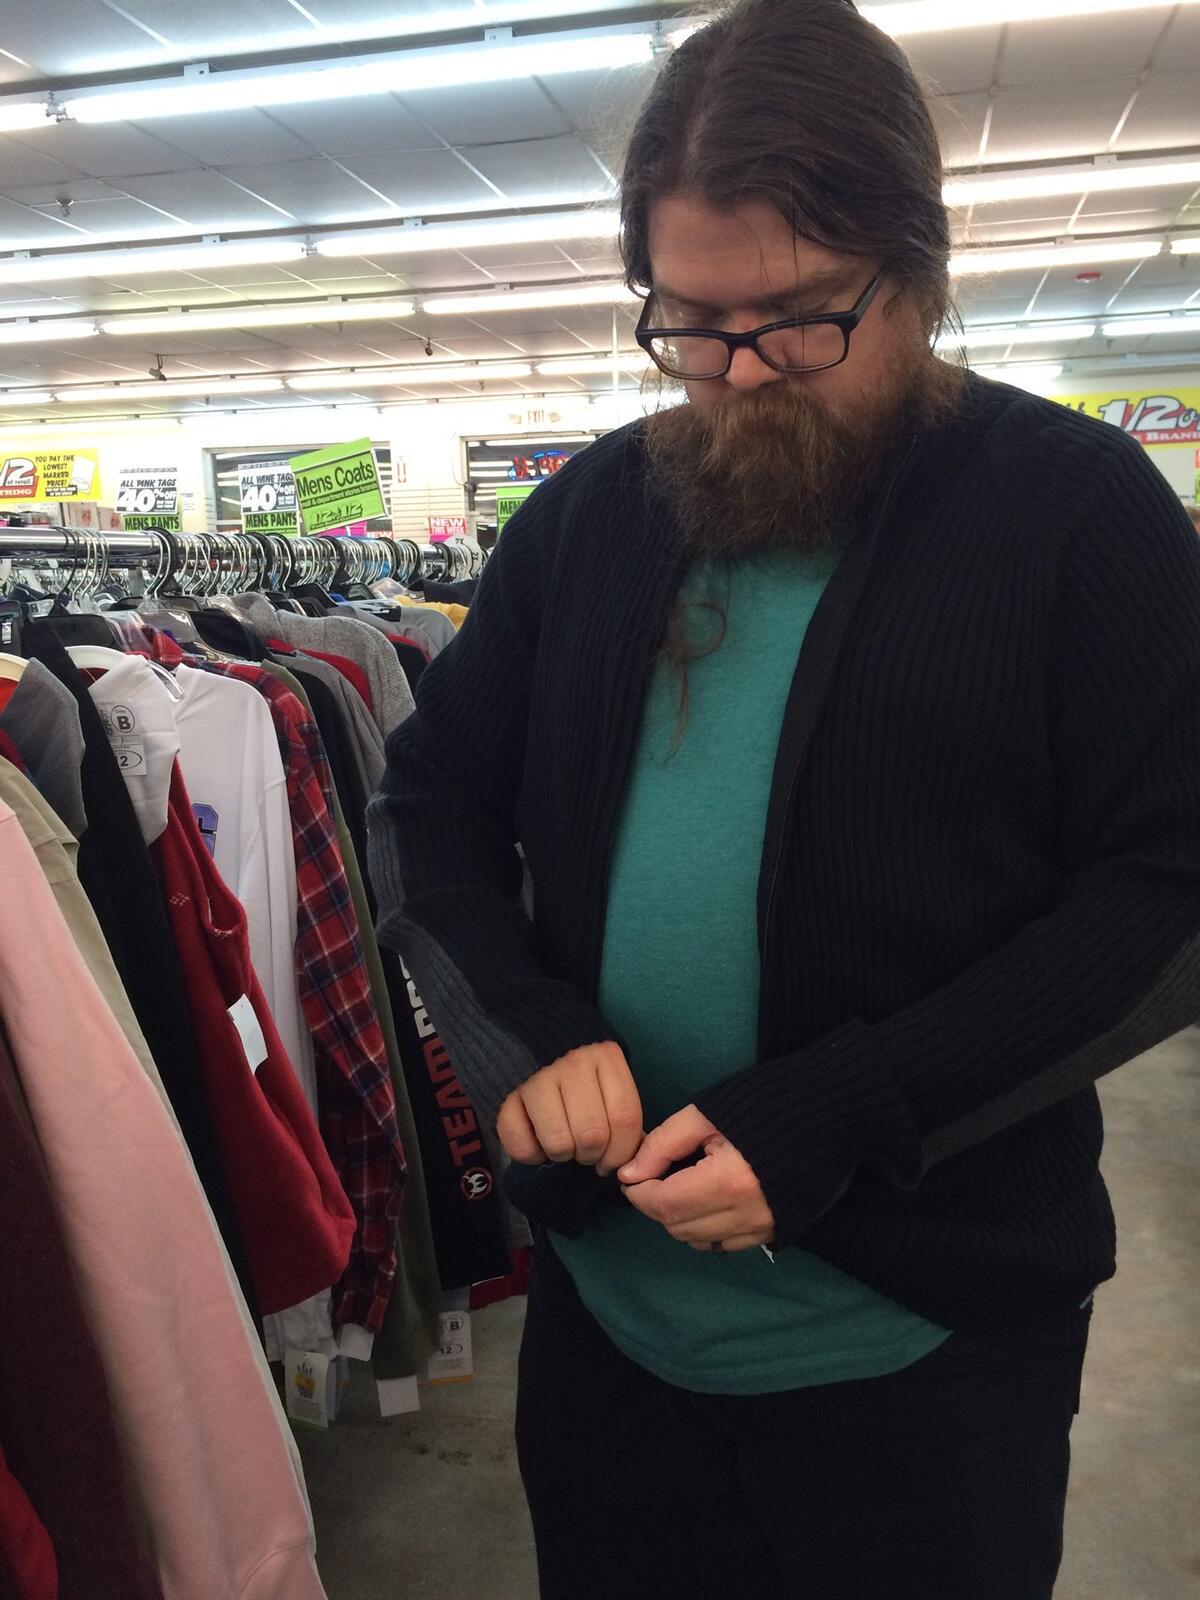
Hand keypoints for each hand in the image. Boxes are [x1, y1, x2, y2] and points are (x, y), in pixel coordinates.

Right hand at [496, 1042, 643, 1176]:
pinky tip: (536, 1140)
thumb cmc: (581, 1072)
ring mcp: (536, 1078)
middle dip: (591, 1156)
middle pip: (592, 1135)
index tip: (610, 1162)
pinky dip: (531, 1156)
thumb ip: (623, 1115)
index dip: (621, 1152)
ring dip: (562, 1156)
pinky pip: (523, 1148)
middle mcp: (572, 1064)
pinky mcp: (506, 1097)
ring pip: (558, 1145)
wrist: (532, 1040)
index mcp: (605, 1057)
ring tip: (562, 1142)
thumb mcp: (610, 1081)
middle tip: (585, 1151)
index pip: (624, 1117)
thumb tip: (631, 1160)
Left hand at [618, 1105, 774, 1252]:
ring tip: (683, 1184)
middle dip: (657, 1204)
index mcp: (729, 1182)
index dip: (638, 1193)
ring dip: (680, 1218)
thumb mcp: (705, 1113)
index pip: (664, 1205)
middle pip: (678, 1227)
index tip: (632, 1174)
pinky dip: (706, 1227)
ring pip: (699, 1241)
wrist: (829, 1110)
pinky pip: (725, 1244)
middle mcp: (748, 1215)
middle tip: (655, 1174)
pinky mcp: (776, 1232)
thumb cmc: (765, 1102)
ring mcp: (764, 1228)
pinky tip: (709, 1199)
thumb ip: (662, 1145)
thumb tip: (629, 1174)